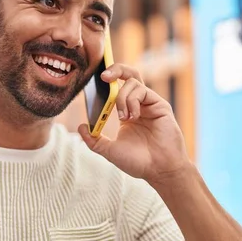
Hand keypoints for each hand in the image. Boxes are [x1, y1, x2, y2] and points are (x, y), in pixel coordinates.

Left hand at [78, 63, 190, 184]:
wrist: (159, 171)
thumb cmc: (138, 162)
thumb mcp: (109, 151)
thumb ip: (94, 140)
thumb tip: (81, 127)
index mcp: (126, 112)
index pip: (116, 88)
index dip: (107, 80)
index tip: (94, 79)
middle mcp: (138, 105)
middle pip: (128, 75)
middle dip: (115, 69)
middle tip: (103, 76)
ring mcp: (149, 104)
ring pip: (133, 82)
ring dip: (122, 97)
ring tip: (123, 117)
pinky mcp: (160, 105)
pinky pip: (143, 91)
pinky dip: (132, 101)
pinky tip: (133, 116)